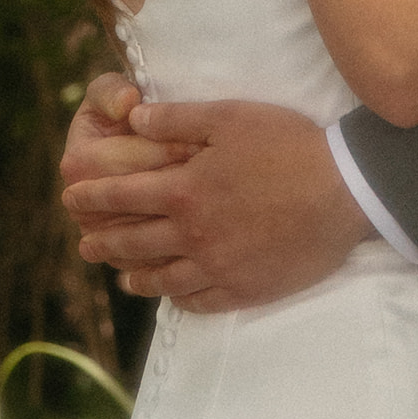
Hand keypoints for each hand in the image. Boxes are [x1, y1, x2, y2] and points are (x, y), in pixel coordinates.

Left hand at [62, 99, 373, 312]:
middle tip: (87, 244)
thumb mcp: (232, 117)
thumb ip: (178, 118)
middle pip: (134, 243)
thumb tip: (134, 118)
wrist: (346, 191)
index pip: (122, 196)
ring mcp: (218, 266)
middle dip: (104, 241)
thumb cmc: (290, 147)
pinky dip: (180, 299)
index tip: (71, 197)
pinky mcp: (245, 288)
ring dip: (135, 277)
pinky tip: (175, 295)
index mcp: (184, 191)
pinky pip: (200, 301)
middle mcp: (192, 235)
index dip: (91, 196)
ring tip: (123, 276)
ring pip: (162, 279)